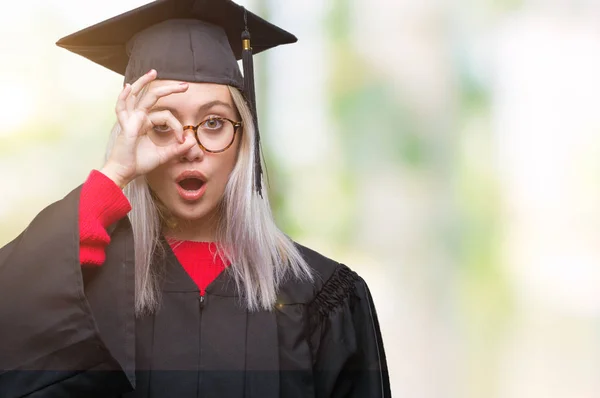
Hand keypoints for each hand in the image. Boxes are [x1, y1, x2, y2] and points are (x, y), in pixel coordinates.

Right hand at [101, 69, 196, 187]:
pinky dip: (124, 97)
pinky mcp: (126, 126)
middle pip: (154, 98)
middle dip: (169, 89)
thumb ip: (178, 149)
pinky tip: (128, 87)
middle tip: (185, 85)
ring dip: (144, 83)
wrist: (125, 173)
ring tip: (154, 72)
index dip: (177, 127)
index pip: (167, 116)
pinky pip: (122, 108)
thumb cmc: (140, 163)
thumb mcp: (164, 156)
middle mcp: (139, 118)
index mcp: (147, 123)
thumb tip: (192, 141)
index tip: (182, 141)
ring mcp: (131, 119)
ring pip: (138, 96)